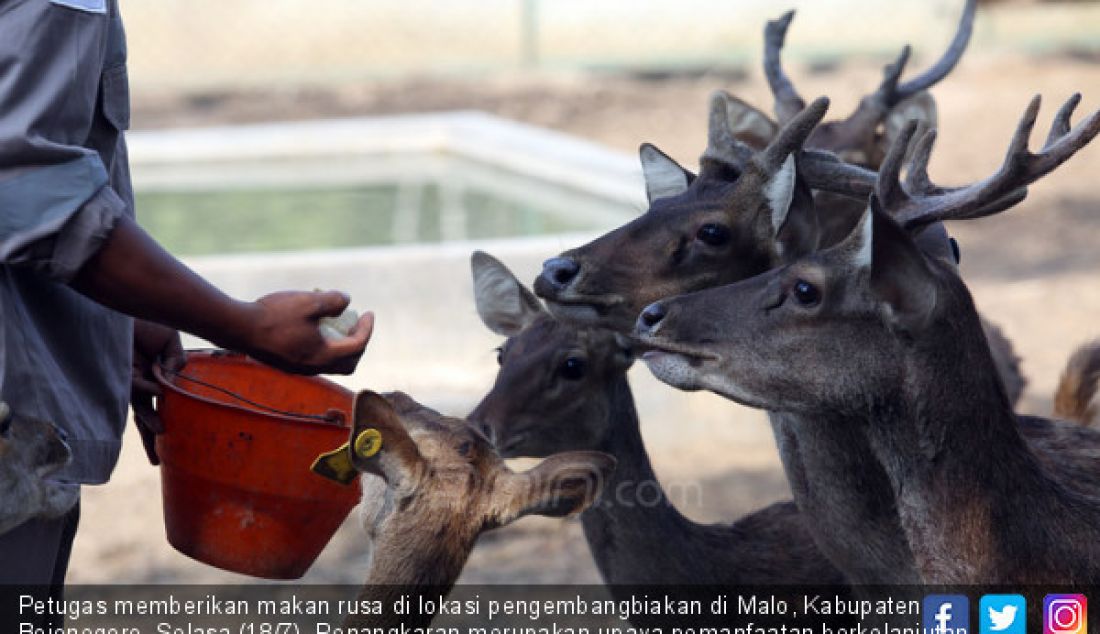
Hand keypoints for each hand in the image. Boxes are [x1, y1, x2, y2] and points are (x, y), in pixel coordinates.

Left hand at [131, 319, 184, 464]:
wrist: (123, 298)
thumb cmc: (146, 317)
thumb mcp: (170, 339)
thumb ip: (176, 361)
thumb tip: (173, 384)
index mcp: (152, 373)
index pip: (159, 401)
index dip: (163, 420)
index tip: (169, 437)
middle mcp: (138, 378)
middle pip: (144, 412)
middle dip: (150, 437)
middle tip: (156, 460)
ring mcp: (127, 375)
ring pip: (138, 403)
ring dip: (149, 418)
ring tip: (161, 430)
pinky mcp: (117, 369)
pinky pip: (134, 385)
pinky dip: (147, 388)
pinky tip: (159, 389)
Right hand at [241, 290, 373, 375]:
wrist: (238, 328)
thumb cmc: (274, 315)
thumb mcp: (309, 301)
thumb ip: (333, 301)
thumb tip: (347, 301)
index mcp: (323, 356)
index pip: (357, 346)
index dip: (367, 328)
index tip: (369, 313)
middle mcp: (314, 368)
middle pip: (349, 363)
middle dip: (358, 343)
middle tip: (357, 324)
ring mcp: (299, 368)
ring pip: (331, 363)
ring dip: (339, 345)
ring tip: (336, 323)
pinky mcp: (287, 364)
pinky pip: (314, 360)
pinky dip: (323, 346)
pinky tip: (314, 326)